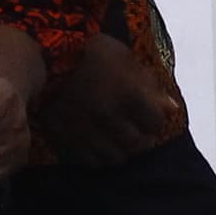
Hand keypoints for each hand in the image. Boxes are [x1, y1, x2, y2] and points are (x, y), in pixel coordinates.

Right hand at [36, 33, 183, 166]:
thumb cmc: (90, 52)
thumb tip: (171, 109)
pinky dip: (101, 156)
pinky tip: (100, 143)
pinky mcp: (68, 140)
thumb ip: (149, 84)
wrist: (44, 57)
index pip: (156, 122)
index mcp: (127, 93)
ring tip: (119, 139)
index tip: (149, 115)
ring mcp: (87, 131)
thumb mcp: (124, 58)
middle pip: (139, 144)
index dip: (155, 119)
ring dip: (122, 149)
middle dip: (142, 137)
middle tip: (136, 130)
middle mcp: (109, 116)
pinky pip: (93, 162)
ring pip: (117, 157)